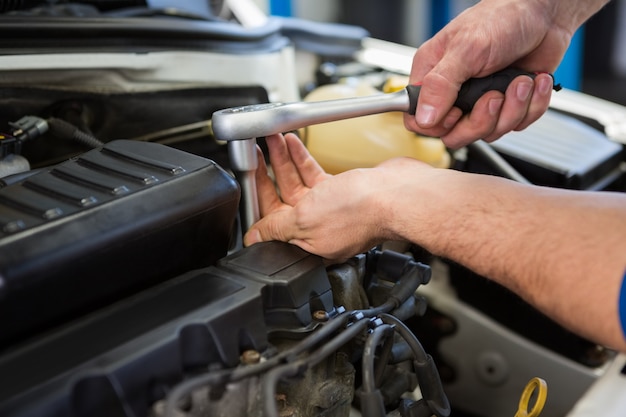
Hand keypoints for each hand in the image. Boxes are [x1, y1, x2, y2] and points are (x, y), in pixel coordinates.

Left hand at [244, 133, 415, 259]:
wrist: (399, 193)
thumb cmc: (362, 211)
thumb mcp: (306, 219)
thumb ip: (277, 227)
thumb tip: (256, 237)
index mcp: (308, 243)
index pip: (273, 223)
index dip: (259, 199)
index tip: (249, 179)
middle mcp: (319, 228)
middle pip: (283, 200)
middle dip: (268, 174)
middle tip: (256, 154)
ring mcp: (332, 208)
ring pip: (298, 183)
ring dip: (284, 160)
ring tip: (272, 140)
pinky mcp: (344, 191)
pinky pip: (315, 174)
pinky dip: (303, 159)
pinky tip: (293, 145)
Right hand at [404, 0, 573, 147]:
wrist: (544, 13)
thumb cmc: (501, 18)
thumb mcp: (466, 49)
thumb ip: (441, 85)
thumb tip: (423, 116)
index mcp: (434, 77)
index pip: (419, 120)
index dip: (438, 125)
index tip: (457, 110)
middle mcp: (456, 93)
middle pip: (455, 135)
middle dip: (481, 121)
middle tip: (494, 97)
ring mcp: (482, 102)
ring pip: (488, 133)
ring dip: (512, 109)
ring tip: (520, 82)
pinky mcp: (508, 105)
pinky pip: (516, 126)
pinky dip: (531, 106)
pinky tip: (531, 82)